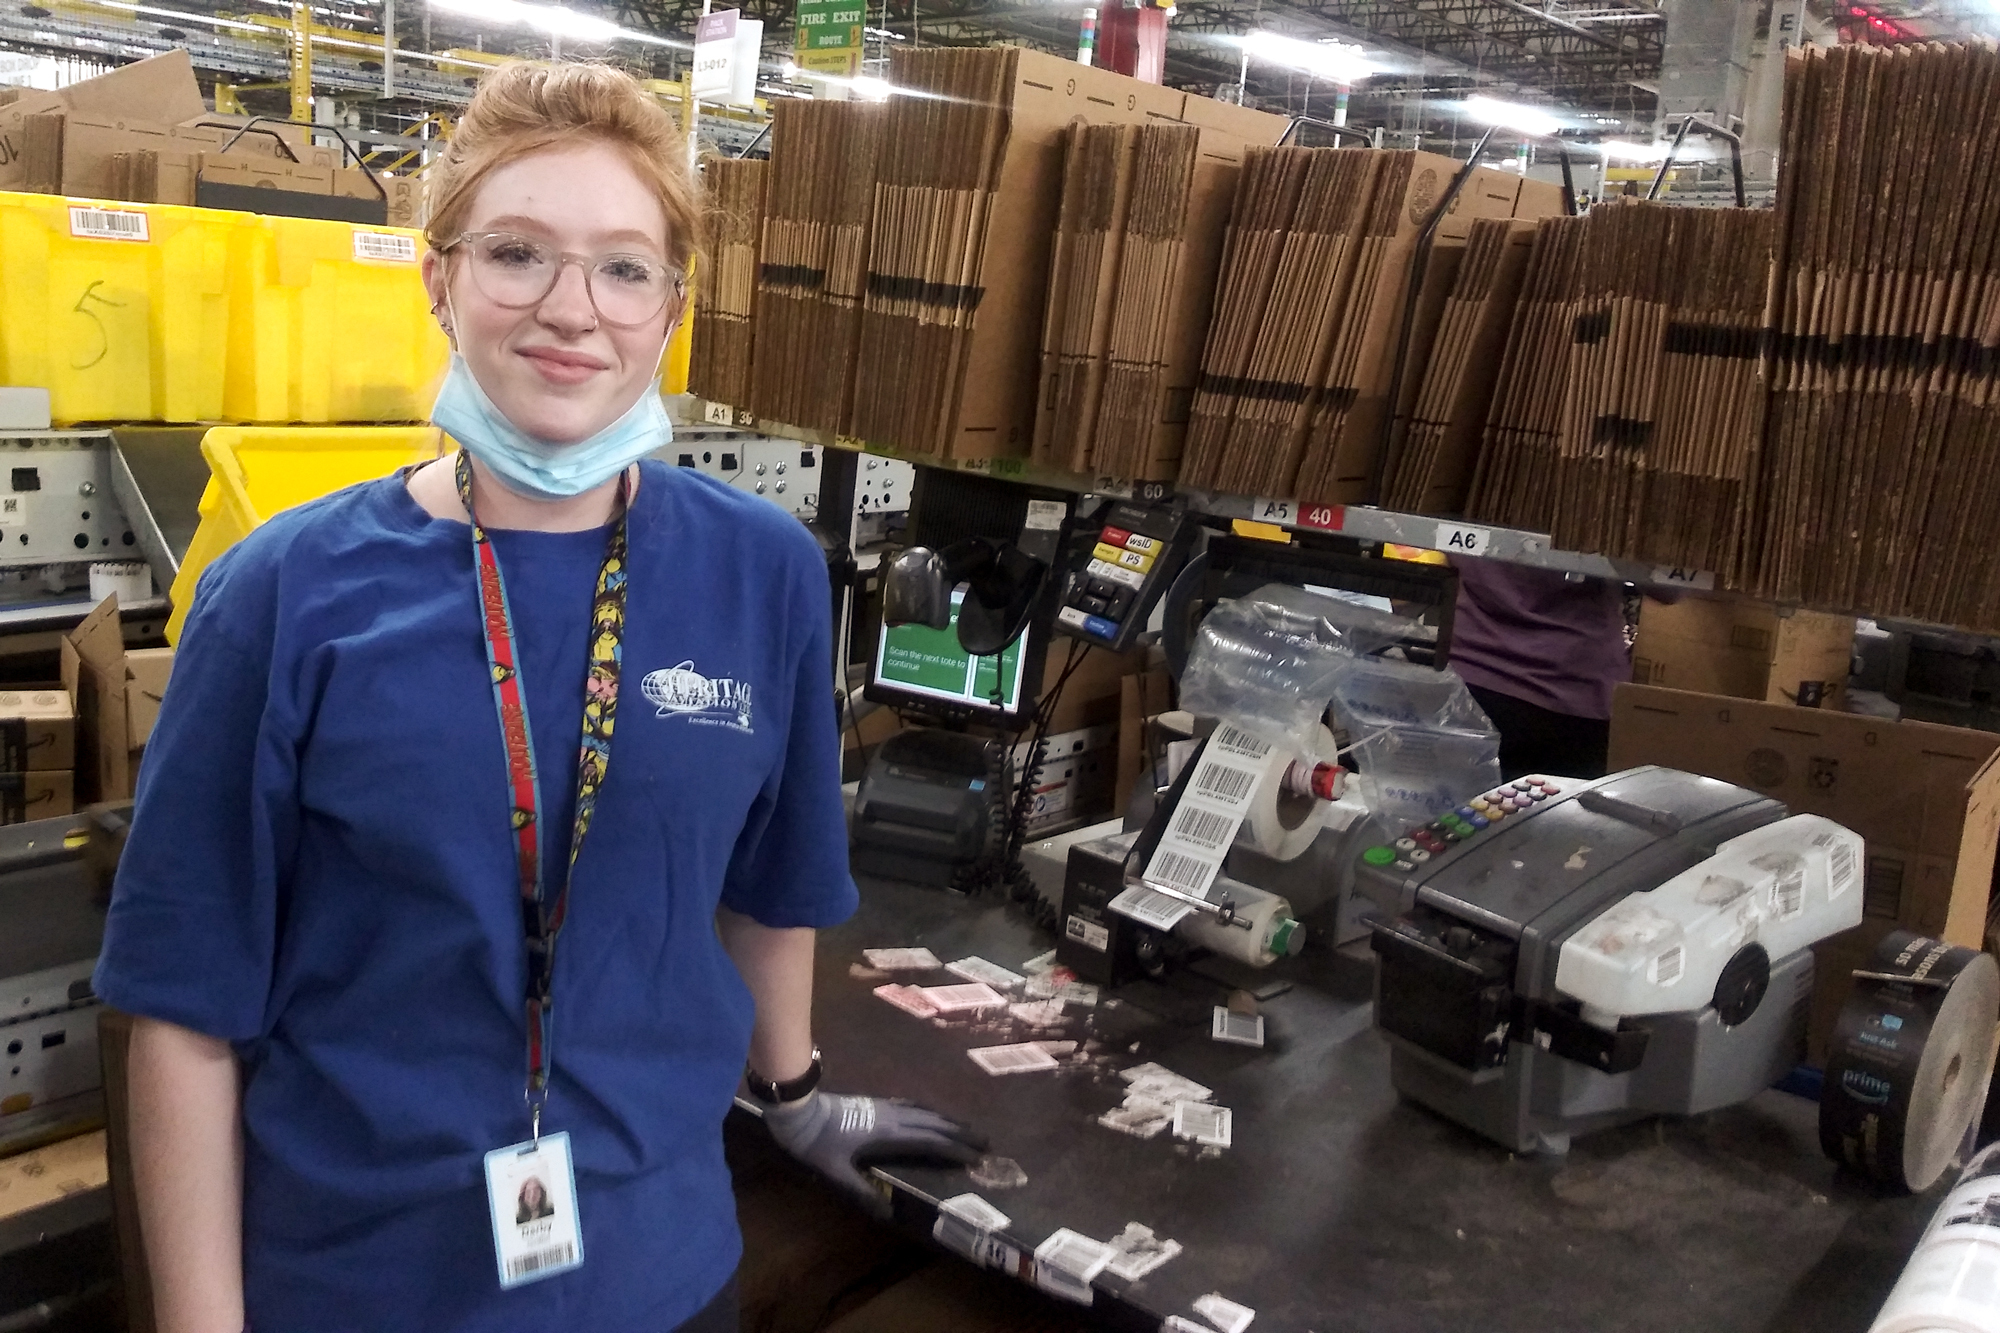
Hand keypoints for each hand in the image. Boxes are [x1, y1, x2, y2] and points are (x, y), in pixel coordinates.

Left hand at [761, 1092, 985, 1217]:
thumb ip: (861, 1191)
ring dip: (948, 1121)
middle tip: (986, 1142)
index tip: (976, 1155)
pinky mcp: (877, 1103)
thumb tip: (887, 1213)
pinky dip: (929, 1112)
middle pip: (934, 1124)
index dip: (954, 1148)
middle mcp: (893, 1117)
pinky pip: (912, 1106)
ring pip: (925, 1112)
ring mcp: (885, 1107)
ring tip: (967, 1129)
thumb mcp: (836, 1172)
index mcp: (888, 1134)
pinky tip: (931, 1114)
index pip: (929, 1141)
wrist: (801, 1111)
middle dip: (961, 1134)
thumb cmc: (817, 1143)